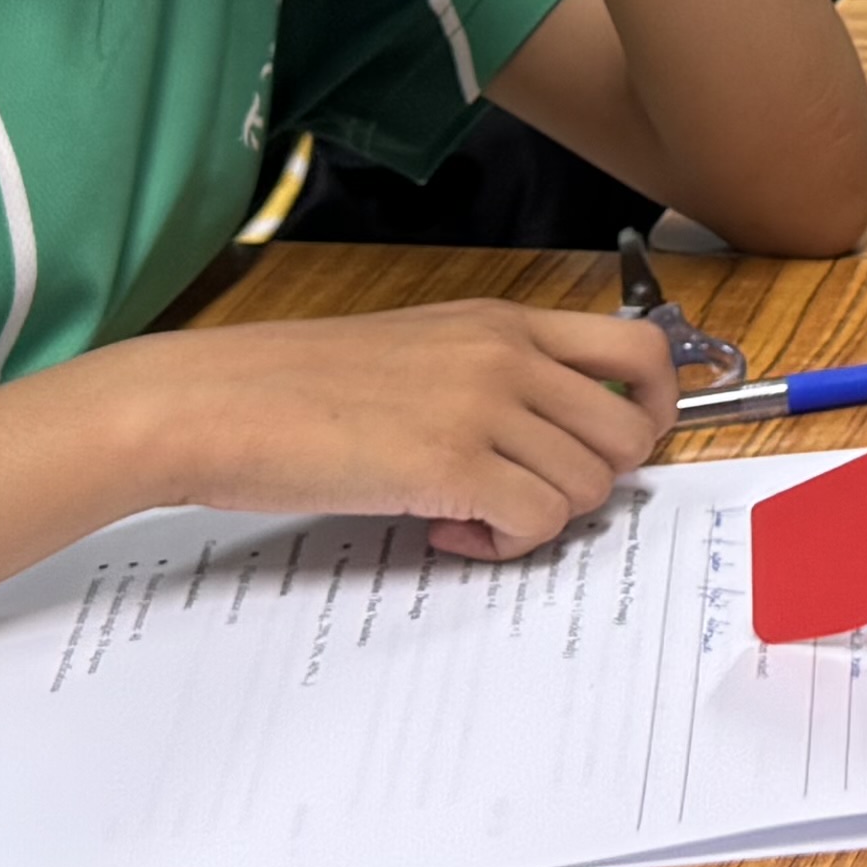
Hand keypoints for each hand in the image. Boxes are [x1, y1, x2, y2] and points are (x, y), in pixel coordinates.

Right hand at [70, 299, 676, 560]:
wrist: (214, 401)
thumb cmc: (294, 384)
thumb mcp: (418, 349)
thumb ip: (492, 374)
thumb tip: (553, 433)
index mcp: (503, 320)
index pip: (641, 351)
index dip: (652, 411)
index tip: (615, 448)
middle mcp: (509, 354)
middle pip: (630, 434)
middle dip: (589, 481)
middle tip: (524, 495)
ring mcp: (486, 407)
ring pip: (587, 487)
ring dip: (538, 519)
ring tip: (468, 515)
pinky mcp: (452, 464)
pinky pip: (536, 523)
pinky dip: (503, 547)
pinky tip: (446, 533)